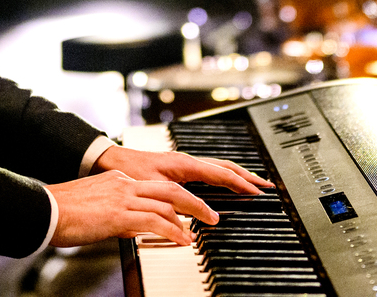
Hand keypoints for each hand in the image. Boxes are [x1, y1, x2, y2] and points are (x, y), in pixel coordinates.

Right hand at [47, 170, 216, 246]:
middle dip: (193, 201)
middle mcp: (124, 184)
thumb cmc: (62, 212)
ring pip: (167, 202)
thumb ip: (117, 214)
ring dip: (190, 215)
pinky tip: (182, 239)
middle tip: (210, 213)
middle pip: (169, 188)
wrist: (44, 210)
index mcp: (118, 180)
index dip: (175, 200)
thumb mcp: (96, 207)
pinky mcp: (119, 214)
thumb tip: (131, 228)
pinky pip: (154, 220)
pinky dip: (172, 230)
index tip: (187, 211)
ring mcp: (122, 197)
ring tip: (204, 226)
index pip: (154, 188)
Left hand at [91, 145, 272, 195]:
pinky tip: (226, 185)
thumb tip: (199, 216)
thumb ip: (177, 202)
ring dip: (237, 175)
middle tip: (267, 186)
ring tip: (253, 184)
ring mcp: (184, 163)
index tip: (258, 192)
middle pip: (226, 167)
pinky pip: (209, 171)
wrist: (110, 160)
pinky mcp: (179, 168)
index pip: (222, 173)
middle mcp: (188, 161)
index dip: (242, 184)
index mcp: (185, 164)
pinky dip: (224, 177)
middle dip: (248, 176)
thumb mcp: (153, 190)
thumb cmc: (128, 171)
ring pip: (218, 167)